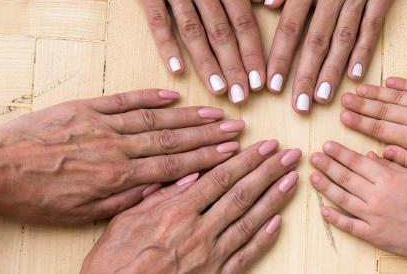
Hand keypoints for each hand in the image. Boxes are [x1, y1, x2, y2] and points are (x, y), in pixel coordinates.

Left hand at [0, 89, 243, 223]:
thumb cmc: (37, 197)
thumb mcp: (80, 213)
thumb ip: (124, 200)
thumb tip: (162, 188)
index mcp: (117, 177)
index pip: (172, 165)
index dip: (205, 158)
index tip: (230, 151)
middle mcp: (116, 147)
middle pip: (171, 139)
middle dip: (207, 134)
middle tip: (235, 127)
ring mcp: (102, 124)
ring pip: (154, 119)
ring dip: (187, 116)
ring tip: (214, 112)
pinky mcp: (86, 108)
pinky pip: (124, 100)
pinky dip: (149, 96)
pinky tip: (172, 94)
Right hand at [81, 141, 301, 273]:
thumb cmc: (113, 262)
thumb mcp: (126, 220)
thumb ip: (160, 196)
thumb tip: (191, 174)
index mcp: (176, 213)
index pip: (220, 179)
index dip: (247, 160)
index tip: (265, 145)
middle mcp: (199, 232)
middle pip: (242, 195)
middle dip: (269, 171)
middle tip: (291, 154)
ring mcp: (210, 256)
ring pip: (250, 221)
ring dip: (274, 198)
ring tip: (293, 180)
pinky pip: (245, 256)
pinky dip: (264, 238)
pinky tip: (279, 222)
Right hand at [122, 0, 265, 103]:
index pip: (245, 22)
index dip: (254, 53)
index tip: (261, 80)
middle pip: (222, 33)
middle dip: (235, 68)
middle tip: (243, 98)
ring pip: (193, 31)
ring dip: (207, 64)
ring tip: (218, 90)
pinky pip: (158, 19)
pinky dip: (166, 45)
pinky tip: (176, 69)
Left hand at [265, 0, 406, 112]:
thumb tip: (267, 2)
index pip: (289, 27)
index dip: (279, 58)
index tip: (270, 85)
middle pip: (316, 41)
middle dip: (305, 77)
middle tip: (297, 106)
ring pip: (344, 39)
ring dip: (333, 72)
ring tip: (323, 99)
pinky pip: (373, 26)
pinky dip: (364, 52)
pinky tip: (356, 75)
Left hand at [309, 141, 406, 257]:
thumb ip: (389, 164)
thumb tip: (368, 155)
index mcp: (387, 178)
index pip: (357, 162)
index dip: (340, 153)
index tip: (326, 146)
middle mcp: (377, 195)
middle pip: (346, 178)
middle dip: (328, 166)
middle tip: (313, 157)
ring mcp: (373, 216)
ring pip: (344, 199)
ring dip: (326, 187)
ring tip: (313, 177)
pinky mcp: (372, 234)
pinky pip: (350, 225)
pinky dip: (336, 218)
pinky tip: (324, 211)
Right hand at [341, 77, 406, 177]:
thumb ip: (405, 161)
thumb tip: (383, 152)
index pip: (379, 129)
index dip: (359, 122)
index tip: (344, 117)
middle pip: (382, 110)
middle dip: (361, 104)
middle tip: (343, 99)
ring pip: (396, 96)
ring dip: (376, 92)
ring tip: (359, 88)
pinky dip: (402, 83)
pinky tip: (388, 80)